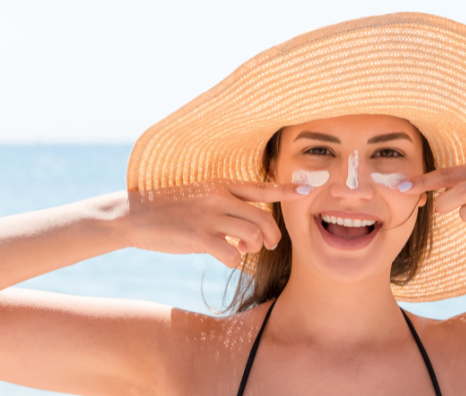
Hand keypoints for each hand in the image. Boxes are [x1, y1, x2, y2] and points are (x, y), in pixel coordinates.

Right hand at [125, 179, 306, 267]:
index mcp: (221, 185)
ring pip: (252, 235)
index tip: (306, 190)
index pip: (261, 188)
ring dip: (253, 248)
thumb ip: (228, 208)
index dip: (286, 190)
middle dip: (272, 235)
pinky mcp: (199, 236)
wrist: (134, 215)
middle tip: (268, 245)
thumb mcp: (201, 198)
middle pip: (263, 218)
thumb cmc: (171, 209)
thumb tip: (251, 234)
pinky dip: (235, 261)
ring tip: (242, 250)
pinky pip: (232, 254)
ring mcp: (209, 216)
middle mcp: (219, 197)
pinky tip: (226, 259)